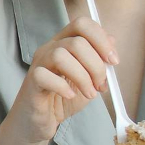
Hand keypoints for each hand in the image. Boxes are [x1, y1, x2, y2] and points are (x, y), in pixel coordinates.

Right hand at [3, 17, 117, 144]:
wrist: (40, 120)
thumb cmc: (62, 98)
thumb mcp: (89, 78)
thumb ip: (99, 60)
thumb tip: (111, 42)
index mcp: (64, 43)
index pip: (82, 24)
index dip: (101, 39)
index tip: (113, 61)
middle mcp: (50, 48)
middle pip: (77, 42)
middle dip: (96, 66)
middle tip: (100, 85)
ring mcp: (39, 63)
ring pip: (61, 55)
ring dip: (82, 77)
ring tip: (88, 93)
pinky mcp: (31, 81)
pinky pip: (44, 75)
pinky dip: (62, 87)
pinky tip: (69, 95)